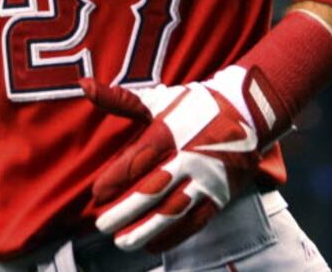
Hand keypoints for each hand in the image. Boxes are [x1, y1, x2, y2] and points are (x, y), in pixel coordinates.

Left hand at [81, 65, 281, 253]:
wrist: (247, 113)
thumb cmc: (194, 106)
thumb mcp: (158, 99)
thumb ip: (120, 100)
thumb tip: (84, 86)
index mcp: (170, 132)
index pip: (139, 158)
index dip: (116, 178)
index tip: (97, 194)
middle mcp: (188, 156)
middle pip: (154, 189)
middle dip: (126, 210)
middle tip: (103, 225)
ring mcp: (206, 178)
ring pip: (174, 210)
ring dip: (147, 229)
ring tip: (123, 242)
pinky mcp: (220, 195)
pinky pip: (196, 221)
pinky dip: (175, 235)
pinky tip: (154, 244)